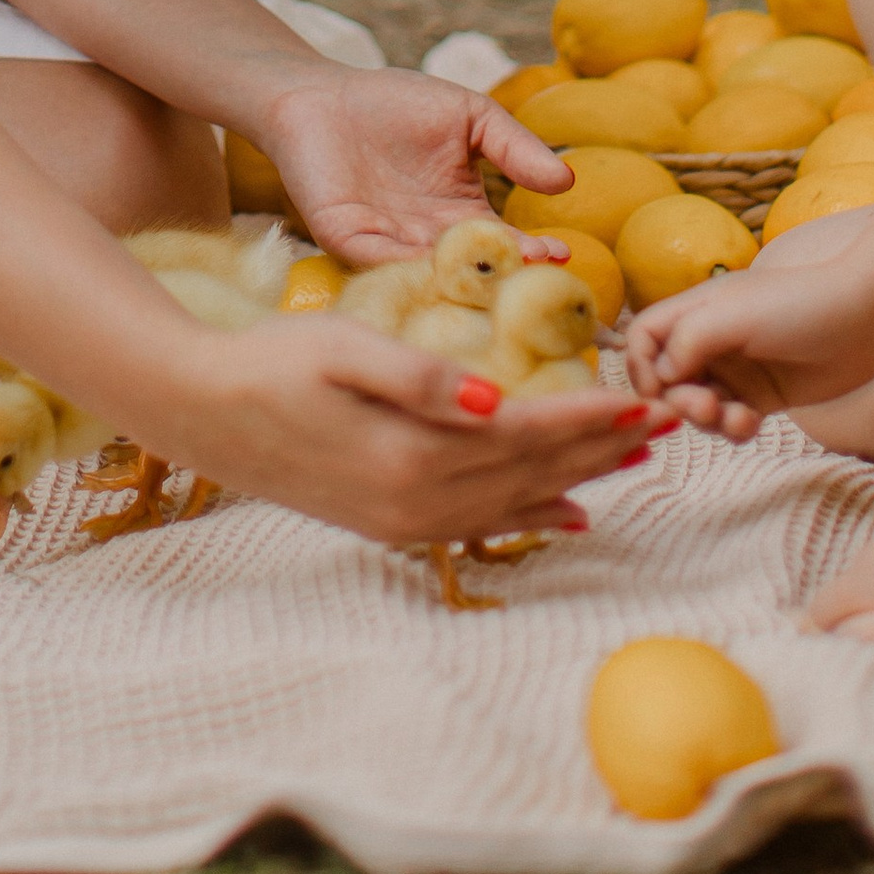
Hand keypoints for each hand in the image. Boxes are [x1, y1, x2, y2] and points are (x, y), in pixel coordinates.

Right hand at [146, 309, 667, 546]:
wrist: (201, 413)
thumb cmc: (270, 363)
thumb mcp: (339, 347)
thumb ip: (417, 376)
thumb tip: (493, 402)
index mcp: (412, 455)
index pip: (526, 436)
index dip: (589, 419)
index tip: (645, 398)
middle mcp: (418, 502)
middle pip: (533, 476)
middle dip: (604, 449)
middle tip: (672, 423)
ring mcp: (404, 521)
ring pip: (516, 503)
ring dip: (580, 481)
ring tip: (637, 459)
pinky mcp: (390, 522)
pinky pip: (482, 526)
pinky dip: (532, 519)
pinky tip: (568, 517)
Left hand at [258, 68, 570, 266]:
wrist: (320, 92)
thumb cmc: (395, 103)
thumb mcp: (470, 118)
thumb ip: (514, 146)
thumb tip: (566, 181)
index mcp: (462, 218)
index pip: (506, 246)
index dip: (533, 253)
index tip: (560, 253)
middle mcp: (429, 244)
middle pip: (473, 273)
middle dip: (503, 281)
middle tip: (534, 286)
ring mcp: (388, 248)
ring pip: (432, 276)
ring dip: (460, 281)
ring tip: (493, 281)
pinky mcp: (347, 240)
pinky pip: (381, 261)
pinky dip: (408, 265)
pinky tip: (435, 262)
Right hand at [625, 253, 873, 439]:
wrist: (867, 316)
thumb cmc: (799, 305)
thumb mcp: (731, 316)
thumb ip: (685, 342)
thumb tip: (657, 376)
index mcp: (698, 309)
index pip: (644, 336)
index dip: (640, 365)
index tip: (657, 390)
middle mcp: (712, 339)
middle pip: (667, 378)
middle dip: (678, 399)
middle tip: (705, 408)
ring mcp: (739, 369)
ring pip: (699, 405)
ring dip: (706, 420)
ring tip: (732, 418)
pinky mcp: (765, 396)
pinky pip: (731, 421)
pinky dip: (733, 428)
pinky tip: (751, 424)